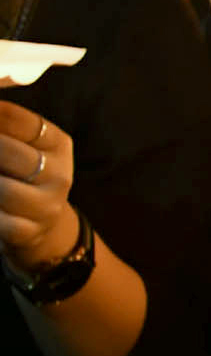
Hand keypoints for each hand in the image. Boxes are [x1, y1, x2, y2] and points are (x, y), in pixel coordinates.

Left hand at [0, 101, 76, 272]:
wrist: (43, 223)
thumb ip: (7, 128)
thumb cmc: (24, 174)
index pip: (24, 123)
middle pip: (9, 153)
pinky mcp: (27, 232)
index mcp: (59, 145)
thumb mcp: (27, 146)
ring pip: (2, 189)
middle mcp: (58, 175)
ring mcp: (46, 206)